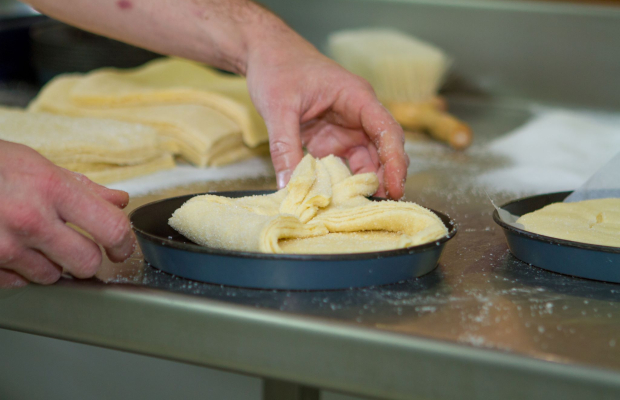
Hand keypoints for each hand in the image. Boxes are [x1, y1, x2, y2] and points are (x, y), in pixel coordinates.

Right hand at [0, 140, 135, 287]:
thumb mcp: (38, 165)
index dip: (124, 243)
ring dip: (52, 265)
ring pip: (53, 277)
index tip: (122, 248)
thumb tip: (119, 201)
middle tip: (81, 248)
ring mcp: (3, 246)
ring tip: (36, 241)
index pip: (111, 228)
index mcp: (51, 189)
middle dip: (88, 259)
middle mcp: (30, 220)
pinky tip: (14, 249)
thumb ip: (84, 188)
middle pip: (87, 263)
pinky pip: (19, 283)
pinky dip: (22, 272)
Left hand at [246, 42, 408, 199]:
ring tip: (355, 209)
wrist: (265, 54)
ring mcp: (345, 129)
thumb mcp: (278, 107)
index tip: (396, 187)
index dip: (395, 160)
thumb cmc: (278, 67)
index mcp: (356, 97)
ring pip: (366, 162)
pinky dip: (341, 183)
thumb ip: (284, 146)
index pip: (387, 130)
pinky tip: (336, 200)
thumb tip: (288, 187)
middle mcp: (358, 115)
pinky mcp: (331, 140)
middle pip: (383, 150)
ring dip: (363, 184)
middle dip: (385, 178)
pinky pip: (343, 165)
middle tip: (377, 208)